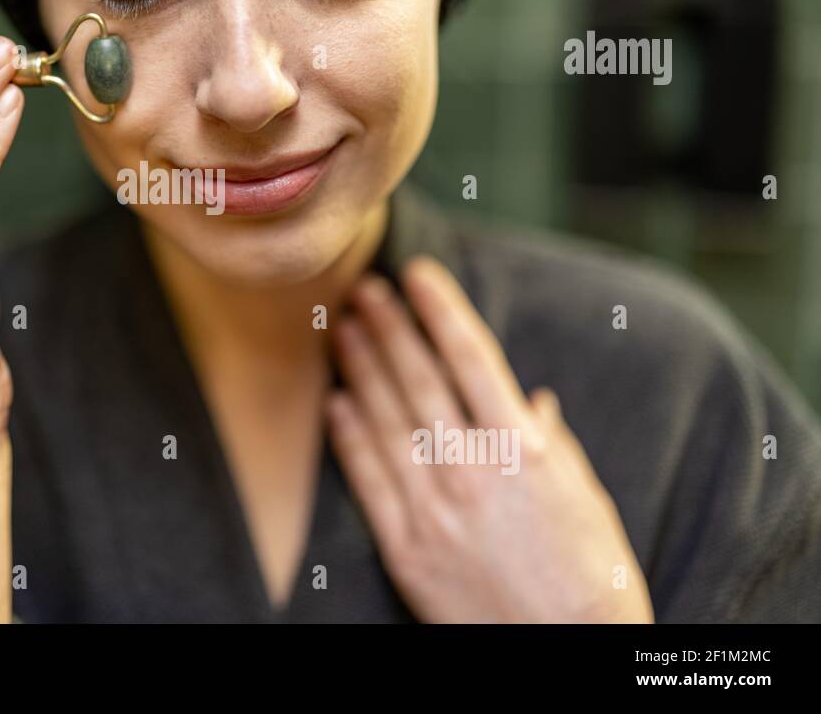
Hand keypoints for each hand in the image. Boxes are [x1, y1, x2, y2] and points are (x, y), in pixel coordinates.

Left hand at [327, 256, 653, 622]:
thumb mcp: (586, 498)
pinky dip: (349, 436)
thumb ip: (553, 442)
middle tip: (365, 289)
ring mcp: (433, 507)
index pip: (471, 355)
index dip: (440, 307)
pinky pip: (367, 479)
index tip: (418, 271)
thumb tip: (534, 401)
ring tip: (342, 328)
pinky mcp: (405, 547)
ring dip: (361, 367)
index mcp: (525, 447)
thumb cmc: (590, 578)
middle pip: (419, 377)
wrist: (565, 655)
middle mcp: (473, 468)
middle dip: (389, 326)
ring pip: (385, 418)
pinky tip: (335, 402)